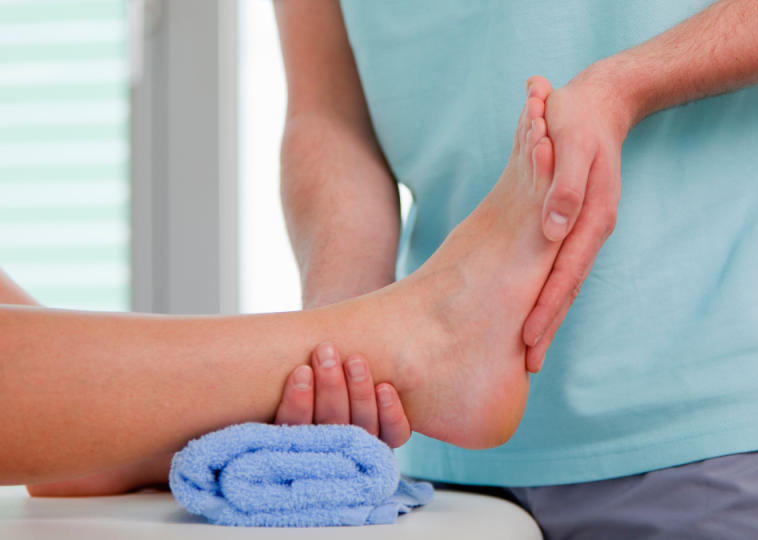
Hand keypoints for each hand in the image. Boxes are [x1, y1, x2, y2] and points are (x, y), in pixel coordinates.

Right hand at [26, 344, 410, 496]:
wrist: (297, 356)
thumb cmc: (237, 392)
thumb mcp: (202, 418)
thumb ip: (170, 441)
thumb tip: (71, 482)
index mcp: (274, 465)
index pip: (292, 453)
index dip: (300, 417)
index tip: (298, 375)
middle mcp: (312, 465)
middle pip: (332, 441)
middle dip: (331, 398)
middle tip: (321, 356)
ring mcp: (347, 450)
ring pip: (362, 437)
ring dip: (358, 396)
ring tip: (344, 356)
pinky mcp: (375, 433)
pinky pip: (391, 437)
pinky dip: (391, 414)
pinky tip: (384, 387)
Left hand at [522, 68, 630, 371]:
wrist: (598, 102)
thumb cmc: (577, 118)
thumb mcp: (571, 141)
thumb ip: (566, 186)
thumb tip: (554, 229)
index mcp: (591, 218)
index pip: (565, 274)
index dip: (546, 308)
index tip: (528, 341)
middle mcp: (589, 230)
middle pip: (567, 287)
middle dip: (548, 326)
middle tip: (528, 365)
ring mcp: (582, 229)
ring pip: (564, 280)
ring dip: (548, 314)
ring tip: (530, 348)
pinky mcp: (573, 223)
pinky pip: (560, 263)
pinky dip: (549, 289)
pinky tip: (535, 306)